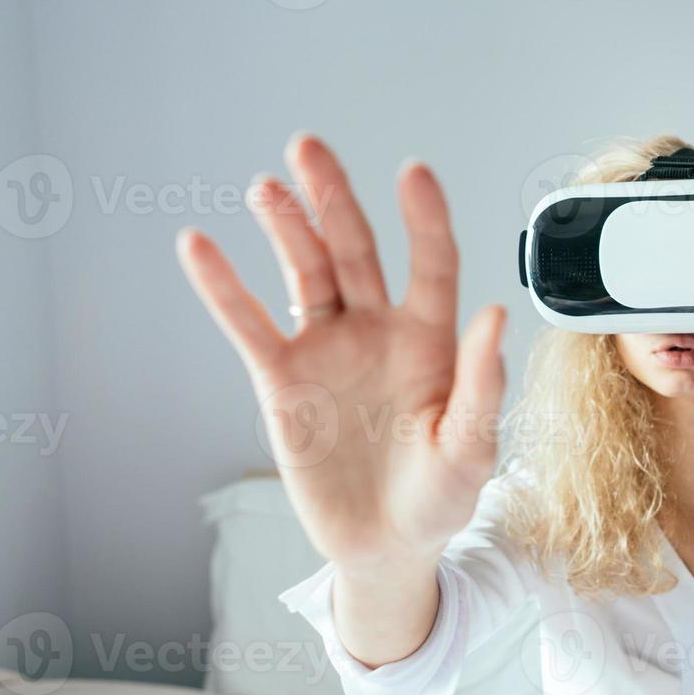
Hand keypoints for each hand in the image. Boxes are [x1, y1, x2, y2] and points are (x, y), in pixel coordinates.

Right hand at [176, 135, 505, 573]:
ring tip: (267, 190)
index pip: (431, 265)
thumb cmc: (438, 499)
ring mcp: (327, 351)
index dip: (423, 220)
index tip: (412, 173)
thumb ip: (479, 383)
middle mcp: (377, 332)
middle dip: (333, 200)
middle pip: (355, 251)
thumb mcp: (468, 449)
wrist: (384, 546)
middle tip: (308, 148)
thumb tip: (494, 314)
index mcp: (431, 341)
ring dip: (286, 229)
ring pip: (305, 274)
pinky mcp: (282, 380)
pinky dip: (222, 288)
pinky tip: (198, 246)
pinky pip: (249, 325)